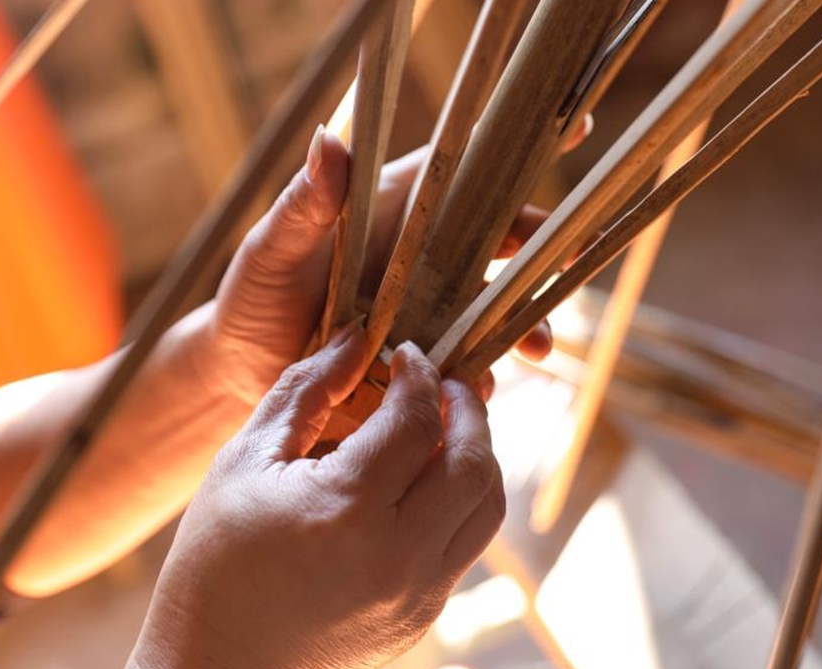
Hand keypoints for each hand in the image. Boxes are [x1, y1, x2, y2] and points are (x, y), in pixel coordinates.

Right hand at [109, 331, 503, 668]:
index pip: (417, 419)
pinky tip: (427, 480)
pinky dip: (461, 499)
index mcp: (344, 508)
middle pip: (473, 460)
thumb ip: (305, 390)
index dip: (421, 374)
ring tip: (446, 427)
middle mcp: (396, 553)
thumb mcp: (243, 461)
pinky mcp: (424, 616)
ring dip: (478, 454)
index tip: (408, 355)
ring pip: (486, 505)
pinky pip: (465, 543)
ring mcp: (418, 592)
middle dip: (469, 408)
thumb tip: (357, 335)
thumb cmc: (217, 560)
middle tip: (446, 383)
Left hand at [192, 127, 555, 412]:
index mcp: (397, 209)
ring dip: (525, 325)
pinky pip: (467, 366)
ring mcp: (432, 311)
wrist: (240, 372)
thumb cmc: (255, 295)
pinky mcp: (426, 362)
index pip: (463, 166)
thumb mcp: (274, 246)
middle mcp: (425, 257)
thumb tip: (328, 141)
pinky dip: (480, 377)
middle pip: (502, 240)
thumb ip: (306, 204)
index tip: (580, 125)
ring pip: (496, 309)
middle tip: (581, 249)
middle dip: (548, 245)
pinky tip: (479, 390)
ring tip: (538, 347)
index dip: (514, 147)